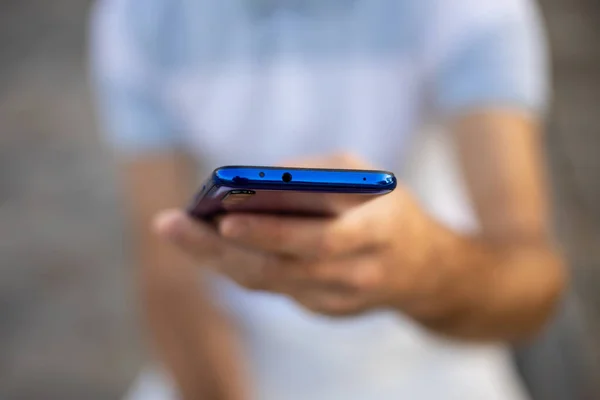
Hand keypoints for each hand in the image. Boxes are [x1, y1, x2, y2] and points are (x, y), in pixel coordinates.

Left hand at [154, 154, 485, 319]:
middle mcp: (359, 273)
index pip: (319, 238)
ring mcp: (341, 300)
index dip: (270, 231)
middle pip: (281, 268)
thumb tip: (251, 181)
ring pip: (269, 282)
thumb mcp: (365, 175)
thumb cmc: (388, 207)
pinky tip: (211, 246)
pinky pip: (275, 287)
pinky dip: (240, 264)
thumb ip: (313, 175)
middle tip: (173, 225)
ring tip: (179, 231)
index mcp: (378, 231)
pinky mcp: (326, 311)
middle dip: (221, 248)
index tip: (223, 216)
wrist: (428, 271)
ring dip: (219, 257)